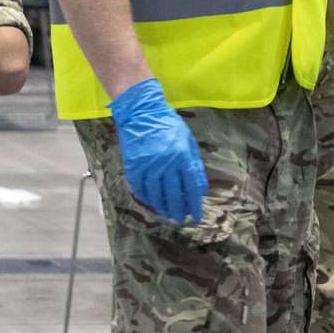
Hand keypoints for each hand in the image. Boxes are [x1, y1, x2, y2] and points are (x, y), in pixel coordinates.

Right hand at [109, 78, 206, 223]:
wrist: (141, 113)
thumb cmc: (169, 125)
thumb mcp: (188, 141)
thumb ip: (195, 164)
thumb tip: (200, 188)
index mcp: (183, 156)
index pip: (192, 186)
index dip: (194, 204)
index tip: (196, 215)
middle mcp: (166, 163)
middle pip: (174, 194)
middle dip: (179, 210)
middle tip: (181, 219)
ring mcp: (148, 165)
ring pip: (156, 194)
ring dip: (163, 207)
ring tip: (168, 214)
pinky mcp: (133, 166)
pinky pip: (140, 188)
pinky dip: (147, 199)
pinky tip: (152, 204)